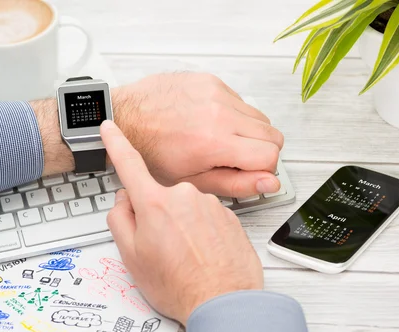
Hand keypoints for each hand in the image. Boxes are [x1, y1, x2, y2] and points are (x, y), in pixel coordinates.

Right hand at [101, 120, 263, 325]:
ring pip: (186, 209)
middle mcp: (185, 196)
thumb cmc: (178, 286)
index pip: (129, 164)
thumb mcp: (132, 257)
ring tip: (186, 258)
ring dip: (182, 227)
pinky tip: (203, 256)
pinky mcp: (230, 216)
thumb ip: (120, 220)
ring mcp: (210, 205)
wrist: (223, 303)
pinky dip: (202, 234)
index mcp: (155, 203)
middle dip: (157, 216)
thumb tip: (123, 201)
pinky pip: (207, 218)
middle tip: (162, 249)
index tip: (109, 127)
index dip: (116, 143)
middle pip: (160, 196)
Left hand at [113, 72, 283, 197]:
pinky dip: (233, 115)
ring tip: (220, 142)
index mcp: (214, 141)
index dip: (262, 169)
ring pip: (260, 117)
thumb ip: (236, 183)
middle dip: (260, 152)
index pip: (270, 155)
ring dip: (248, 133)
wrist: (126, 118)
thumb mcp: (192, 180)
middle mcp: (219, 112)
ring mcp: (216, 92)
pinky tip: (210, 124)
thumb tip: (269, 183)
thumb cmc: (150, 152)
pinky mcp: (210, 81)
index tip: (246, 171)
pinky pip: (241, 100)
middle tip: (234, 159)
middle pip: (273, 135)